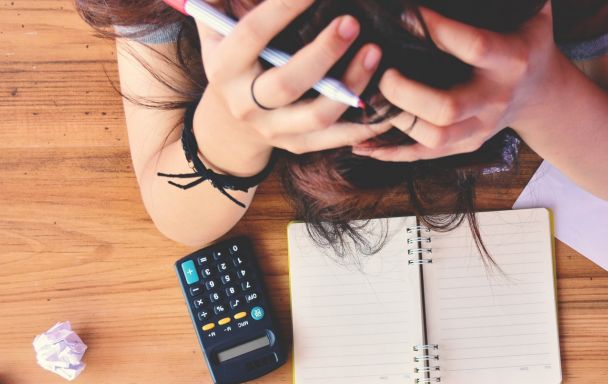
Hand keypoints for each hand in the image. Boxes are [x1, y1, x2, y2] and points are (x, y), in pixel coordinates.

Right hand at [195, 0, 389, 170]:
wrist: (230, 124)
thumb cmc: (234, 60)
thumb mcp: (218, 30)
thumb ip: (222, 4)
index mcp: (225, 67)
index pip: (253, 35)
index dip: (283, 9)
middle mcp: (246, 103)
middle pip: (287, 83)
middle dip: (322, 53)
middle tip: (352, 22)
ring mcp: (273, 129)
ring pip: (316, 115)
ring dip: (350, 86)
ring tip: (375, 54)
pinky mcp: (297, 146)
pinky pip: (335, 139)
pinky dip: (364, 124)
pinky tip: (389, 104)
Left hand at [352, 3, 558, 161]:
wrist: (540, 93)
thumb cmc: (525, 40)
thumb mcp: (529, 11)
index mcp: (512, 60)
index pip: (473, 47)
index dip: (437, 30)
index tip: (403, 13)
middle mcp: (495, 100)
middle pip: (447, 108)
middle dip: (406, 91)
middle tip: (383, 72)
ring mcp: (480, 128)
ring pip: (433, 138)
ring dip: (396, 120)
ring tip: (371, 97)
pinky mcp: (465, 145)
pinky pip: (422, 156)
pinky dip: (389, 152)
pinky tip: (360, 142)